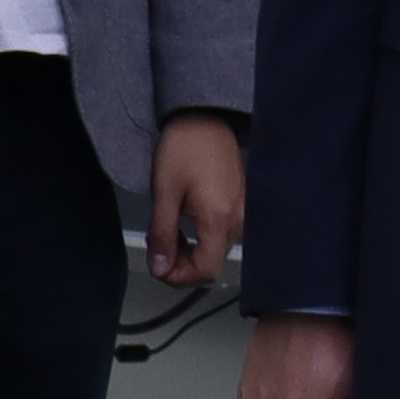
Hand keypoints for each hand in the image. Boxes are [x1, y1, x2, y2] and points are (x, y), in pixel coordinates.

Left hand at [146, 111, 246, 286]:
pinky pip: (222, 235)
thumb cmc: (183, 150)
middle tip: (156, 245)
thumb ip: (162, 234)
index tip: (157, 268)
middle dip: (180, 264)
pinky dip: (199, 238)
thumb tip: (159, 268)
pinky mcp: (241, 206)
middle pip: (212, 263)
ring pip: (216, 250)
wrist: (204, 121)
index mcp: (220, 220)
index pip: (206, 270)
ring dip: (188, 251)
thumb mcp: (165, 193)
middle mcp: (238, 221)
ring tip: (165, 230)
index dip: (179, 277)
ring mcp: (243, 214)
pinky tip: (181, 222)